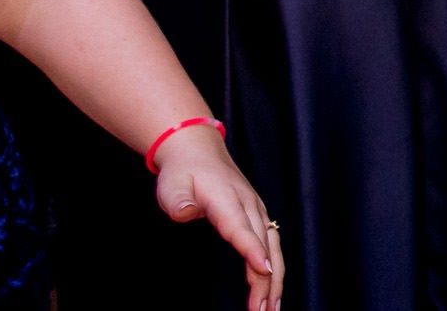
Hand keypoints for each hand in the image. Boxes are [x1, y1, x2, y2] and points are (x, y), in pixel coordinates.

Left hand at [150, 126, 283, 310]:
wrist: (197, 150)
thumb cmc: (184, 171)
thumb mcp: (171, 184)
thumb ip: (178, 201)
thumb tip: (185, 212)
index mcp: (228, 199)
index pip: (242, 228)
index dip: (252, 250)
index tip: (262, 272)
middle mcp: (249, 205)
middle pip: (264, 245)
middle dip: (267, 279)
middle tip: (263, 310)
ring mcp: (257, 210)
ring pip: (273, 247)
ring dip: (275, 278)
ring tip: (272, 307)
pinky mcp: (258, 216)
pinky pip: (272, 244)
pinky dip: (275, 268)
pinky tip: (273, 288)